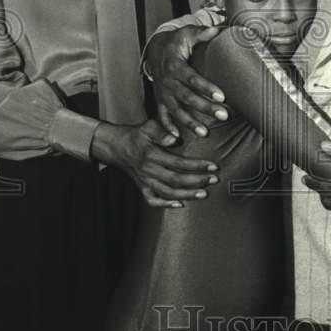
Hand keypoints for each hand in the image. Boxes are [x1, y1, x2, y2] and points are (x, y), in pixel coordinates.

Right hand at [91, 118, 218, 207]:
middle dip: (197, 181)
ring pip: (167, 192)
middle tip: (214, 180)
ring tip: (204, 194)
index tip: (213, 166)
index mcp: (152, 155)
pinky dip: (165, 204)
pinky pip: (152, 200)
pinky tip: (180, 204)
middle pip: (176, 180)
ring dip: (187, 194)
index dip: (197, 165)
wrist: (116, 146)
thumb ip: (162, 131)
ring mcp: (145, 181)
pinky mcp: (141, 187)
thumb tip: (175, 139)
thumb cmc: (136, 134)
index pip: (179, 163)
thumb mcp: (148, 126)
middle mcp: (149, 170)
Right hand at [145, 26, 228, 136]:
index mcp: (175, 66)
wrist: (156, 51)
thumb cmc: (176, 43)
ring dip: (189, 122)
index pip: (192, 79)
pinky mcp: (160, 101)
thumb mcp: (186, 34)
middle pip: (187, 98)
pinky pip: (162, 116)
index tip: (221, 96)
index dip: (206, 88)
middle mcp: (168, 82)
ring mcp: (163, 93)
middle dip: (204, 108)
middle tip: (223, 115)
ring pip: (176, 111)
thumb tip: (216, 29)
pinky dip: (168, 127)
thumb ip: (201, 33)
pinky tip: (177, 138)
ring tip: (204, 133)